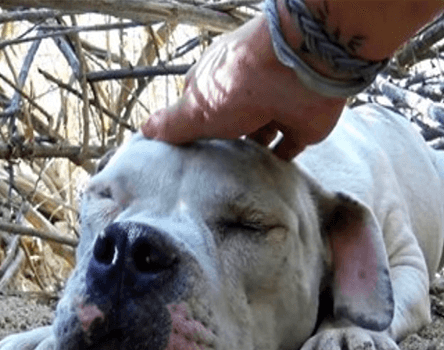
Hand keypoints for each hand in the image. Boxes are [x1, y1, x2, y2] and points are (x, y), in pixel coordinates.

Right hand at [141, 15, 345, 160]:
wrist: (298, 70)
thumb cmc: (239, 82)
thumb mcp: (195, 107)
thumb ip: (173, 124)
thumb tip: (145, 131)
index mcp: (216, 82)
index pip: (198, 106)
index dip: (190, 126)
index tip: (182, 155)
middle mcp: (245, 93)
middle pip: (229, 125)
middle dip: (221, 146)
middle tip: (208, 179)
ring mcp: (273, 108)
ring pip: (259, 137)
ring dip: (250, 155)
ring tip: (236, 185)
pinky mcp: (299, 125)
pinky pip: (288, 148)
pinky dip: (280, 162)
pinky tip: (267, 180)